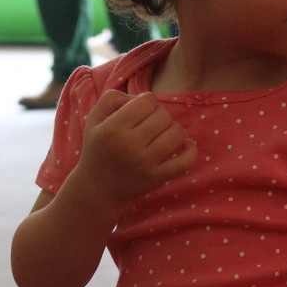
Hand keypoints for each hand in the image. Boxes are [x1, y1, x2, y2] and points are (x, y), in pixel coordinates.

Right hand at [73, 90, 196, 210]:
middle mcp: (129, 145)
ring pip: (177, 133)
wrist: (97, 188)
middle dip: (160, 115)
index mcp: (113, 128)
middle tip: (151, 124)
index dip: (147, 101)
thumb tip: (139, 97)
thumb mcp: (95, 119)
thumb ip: (112, 98)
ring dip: (174, 129)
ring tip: (163, 134)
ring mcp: (145, 163)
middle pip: (164, 115)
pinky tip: (185, 146)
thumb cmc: (99, 149)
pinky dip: (191, 150)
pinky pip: (185, 161)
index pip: (147, 101)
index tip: (142, 111)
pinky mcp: (157, 178)